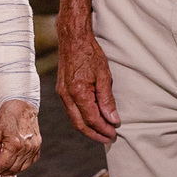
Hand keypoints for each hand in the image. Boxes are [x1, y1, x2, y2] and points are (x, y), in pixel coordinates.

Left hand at [0, 99, 40, 175]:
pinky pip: (30, 162)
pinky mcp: (37, 147)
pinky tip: (15, 162)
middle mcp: (26, 148)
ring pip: (22, 168)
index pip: (3, 164)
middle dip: (2, 171)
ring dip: (12, 170)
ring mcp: (33, 148)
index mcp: (15, 143)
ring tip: (3, 168)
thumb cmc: (9, 114)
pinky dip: (22, 165)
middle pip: (13, 168)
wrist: (23, 105)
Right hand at [56, 0, 119, 143]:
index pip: (92, 119)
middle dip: (95, 134)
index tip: (115, 133)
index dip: (104, 129)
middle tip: (109, 138)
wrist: (72, 38)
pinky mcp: (62, 90)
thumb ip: (107, 100)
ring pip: (74, 119)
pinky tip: (91, 119)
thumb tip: (113, 119)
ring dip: (88, 128)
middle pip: (80, 124)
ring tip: (102, 131)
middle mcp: (67, 96)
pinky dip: (81, 119)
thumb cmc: (89, 53)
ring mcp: (62, 94)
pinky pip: (71, 111)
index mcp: (78, 92)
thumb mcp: (104, 75)